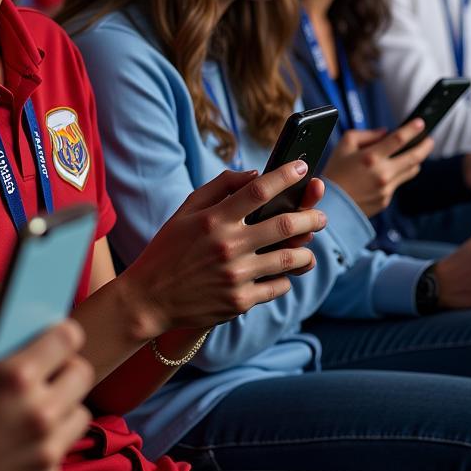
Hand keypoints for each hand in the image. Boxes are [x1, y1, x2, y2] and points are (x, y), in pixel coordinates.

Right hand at [0, 316, 93, 470]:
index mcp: (15, 377)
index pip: (69, 337)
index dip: (61, 334)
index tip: (51, 340)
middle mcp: (39, 413)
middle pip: (82, 373)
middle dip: (65, 368)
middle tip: (42, 376)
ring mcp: (45, 451)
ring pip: (80, 412)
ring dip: (63, 406)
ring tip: (34, 410)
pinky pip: (62, 450)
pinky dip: (48, 445)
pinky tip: (21, 446)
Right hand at [120, 163, 325, 338]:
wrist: (149, 299)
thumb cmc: (168, 249)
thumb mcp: (186, 211)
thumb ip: (219, 187)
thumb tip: (254, 174)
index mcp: (214, 219)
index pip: (259, 190)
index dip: (285, 176)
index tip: (303, 169)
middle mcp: (228, 246)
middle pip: (285, 225)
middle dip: (311, 216)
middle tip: (321, 216)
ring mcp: (236, 276)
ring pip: (290, 259)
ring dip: (306, 251)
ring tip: (308, 248)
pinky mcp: (240, 301)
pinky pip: (278, 286)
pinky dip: (285, 278)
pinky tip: (283, 273)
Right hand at [322, 121, 432, 216]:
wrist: (330, 205)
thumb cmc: (334, 173)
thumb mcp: (343, 146)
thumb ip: (366, 135)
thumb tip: (385, 133)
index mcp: (370, 157)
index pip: (399, 139)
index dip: (412, 129)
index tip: (420, 123)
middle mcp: (382, 173)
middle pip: (414, 157)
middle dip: (425, 146)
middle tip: (429, 140)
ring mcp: (386, 188)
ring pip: (411, 171)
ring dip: (415, 161)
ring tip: (412, 154)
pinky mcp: (386, 200)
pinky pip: (398, 184)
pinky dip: (396, 175)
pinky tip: (387, 173)